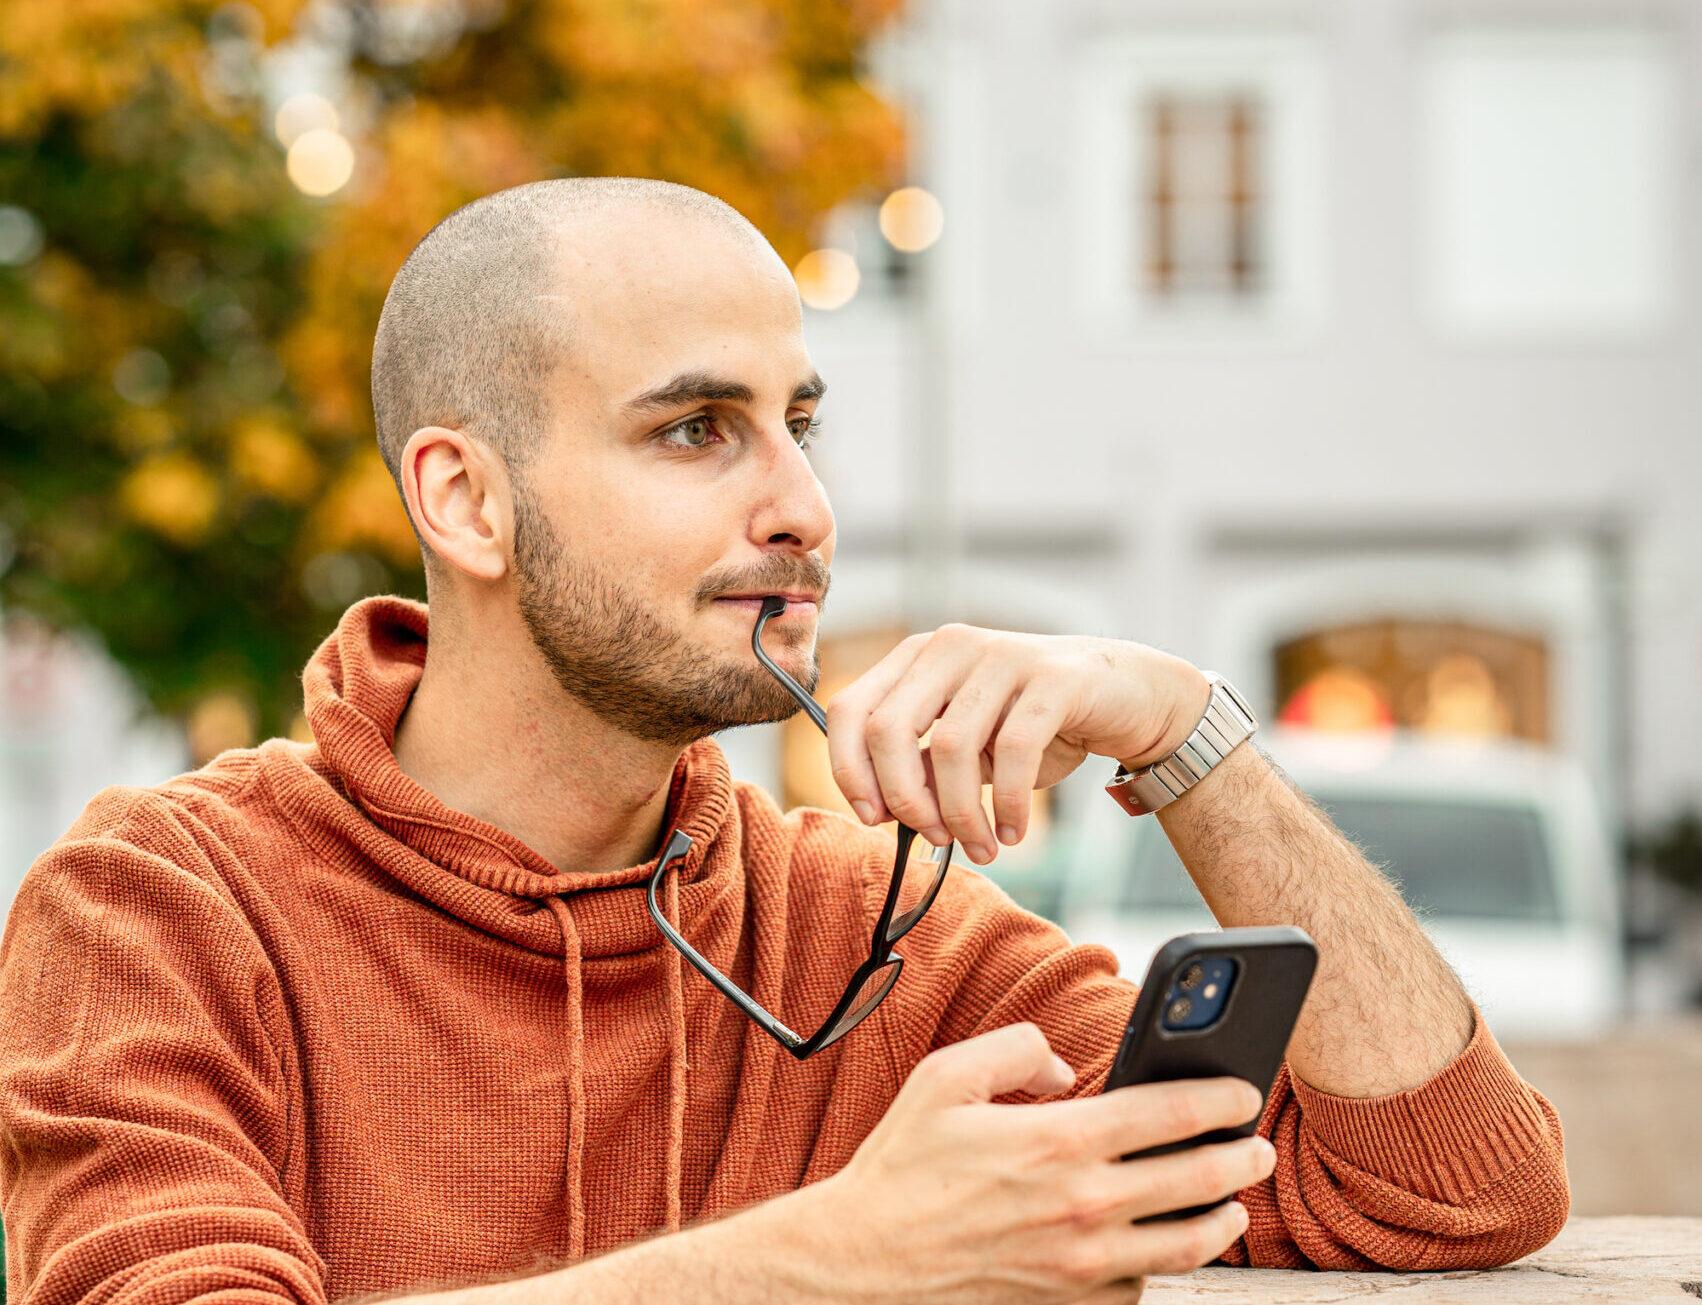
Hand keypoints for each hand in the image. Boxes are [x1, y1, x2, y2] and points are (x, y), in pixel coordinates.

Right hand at [804, 1023, 1273, 1304]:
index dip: (1220, 1098)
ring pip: (1185, 1245)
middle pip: (1197, 1180)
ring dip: (1222, 1219)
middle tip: (1256, 1146)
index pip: (1171, 1114)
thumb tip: (1062, 1067)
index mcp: (1060, 1142)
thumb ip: (1017, 1049)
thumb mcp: (947, 1077)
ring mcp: (1083, 1264)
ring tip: (1233, 1202)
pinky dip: (1163, 1263)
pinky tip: (1164, 1244)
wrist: (867, 1261)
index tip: (1242, 1089)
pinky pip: (1140, 1284)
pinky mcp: (1071, 1303)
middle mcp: (1083, 1206)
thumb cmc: (903, 1169)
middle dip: (1240, 1158)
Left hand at [825, 624, 1209, 862]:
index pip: (850, 709)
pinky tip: (1013, 831)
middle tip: (934, 838)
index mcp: (918, 657)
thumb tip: (880, 811)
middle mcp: (951, 646)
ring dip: (961, 815)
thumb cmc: (1036, 725)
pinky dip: (1008, 805)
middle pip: (887, 729)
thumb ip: (921, 765)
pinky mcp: (1053, 678)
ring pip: (950, 747)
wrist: (1127, 695)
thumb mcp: (968, 745)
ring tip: (982, 847)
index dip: (848, 771)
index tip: (874, 819)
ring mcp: (1001, 655)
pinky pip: (1014, 751)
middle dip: (903, 799)